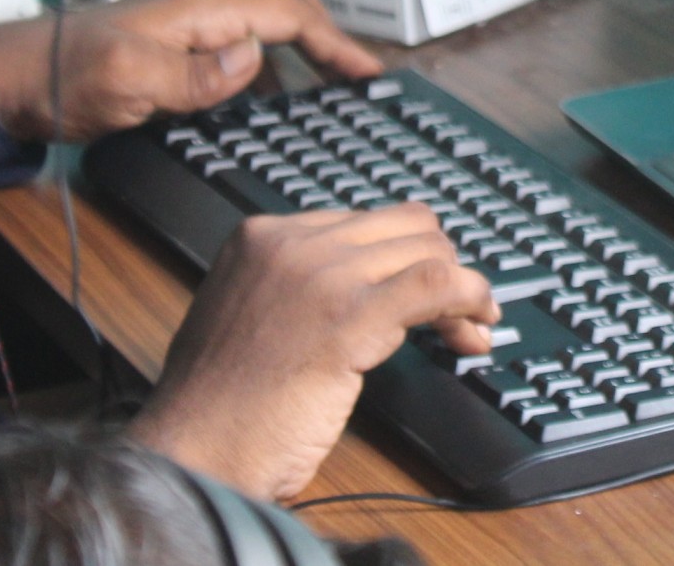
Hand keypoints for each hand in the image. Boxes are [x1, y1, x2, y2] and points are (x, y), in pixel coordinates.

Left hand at [0, 0, 382, 140]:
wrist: (11, 79)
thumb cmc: (65, 78)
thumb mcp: (130, 82)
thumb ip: (196, 74)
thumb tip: (255, 57)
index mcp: (200, 8)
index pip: (288, 12)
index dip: (334, 41)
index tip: (367, 72)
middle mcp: (198, 2)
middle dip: (325, 25)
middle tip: (352, 68)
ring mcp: (182, 17)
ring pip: (259, 4)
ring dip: (296, 30)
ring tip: (318, 74)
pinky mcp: (168, 36)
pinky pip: (233, 29)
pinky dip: (263, 50)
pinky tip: (259, 87)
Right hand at [129, 201, 498, 500]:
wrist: (197, 451)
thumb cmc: (218, 407)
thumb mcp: (245, 317)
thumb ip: (292, 289)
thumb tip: (358, 288)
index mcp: (260, 236)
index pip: (362, 222)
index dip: (403, 257)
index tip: (424, 294)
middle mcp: (291, 241)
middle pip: (403, 226)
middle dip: (441, 264)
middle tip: (456, 313)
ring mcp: (320, 273)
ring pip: (427, 249)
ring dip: (463, 287)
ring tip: (469, 330)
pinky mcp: (349, 315)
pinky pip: (436, 284)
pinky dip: (471, 297)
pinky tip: (477, 325)